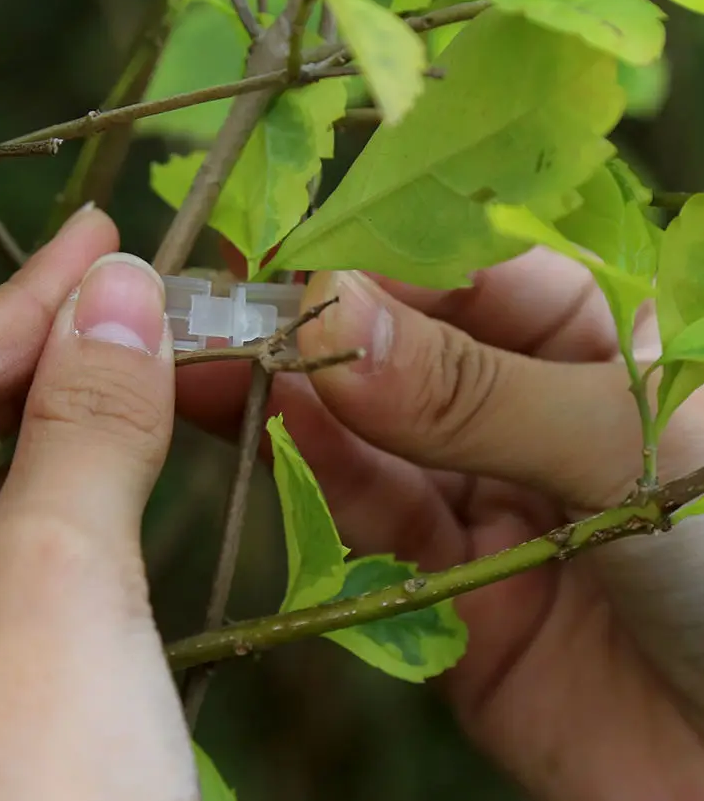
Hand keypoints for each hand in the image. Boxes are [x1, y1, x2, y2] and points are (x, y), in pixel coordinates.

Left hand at [0, 207, 195, 800]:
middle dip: (38, 359)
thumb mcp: (64, 589)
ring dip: (54, 430)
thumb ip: (88, 422)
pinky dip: (53, 508)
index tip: (105, 241)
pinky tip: (109, 472)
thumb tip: (123, 286)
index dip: (15, 300)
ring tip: (137, 364)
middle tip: (135, 297)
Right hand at [178, 250, 703, 800]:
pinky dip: (316, 475)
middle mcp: (524, 403)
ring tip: (210, 362)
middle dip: (309, 327)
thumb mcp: (630, 448)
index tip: (284, 258)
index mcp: (594, 334)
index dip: (371, 257)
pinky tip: (264, 429)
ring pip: (367, 432)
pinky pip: (371, 517)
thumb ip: (476, 390)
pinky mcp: (445, 583)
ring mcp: (483, 492)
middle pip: (396, 347)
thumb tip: (329, 315)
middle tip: (213, 309)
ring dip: (290, 397)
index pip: (459, 269)